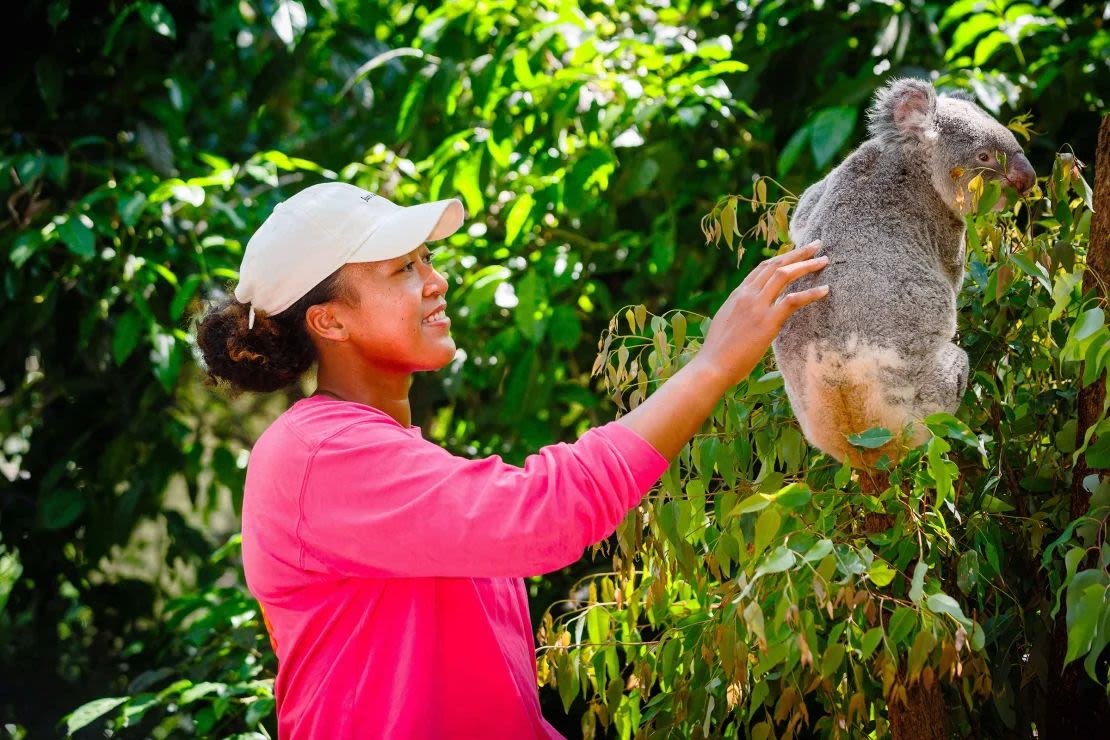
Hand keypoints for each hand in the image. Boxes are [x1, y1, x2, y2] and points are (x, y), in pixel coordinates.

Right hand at [693, 240, 828, 387]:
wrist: (712, 366)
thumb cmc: (717, 352)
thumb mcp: (726, 323)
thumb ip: (738, 312)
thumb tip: (748, 313)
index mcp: (737, 295)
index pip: (762, 269)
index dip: (782, 258)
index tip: (796, 252)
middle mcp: (747, 295)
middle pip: (775, 265)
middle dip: (798, 253)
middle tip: (816, 244)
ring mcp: (757, 306)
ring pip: (784, 275)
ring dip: (807, 265)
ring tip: (824, 260)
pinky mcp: (768, 321)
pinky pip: (793, 300)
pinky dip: (811, 293)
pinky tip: (825, 290)